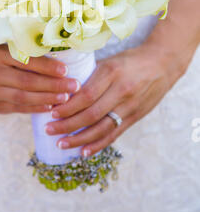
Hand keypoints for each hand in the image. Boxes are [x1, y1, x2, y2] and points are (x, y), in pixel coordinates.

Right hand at [0, 42, 79, 113]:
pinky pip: (17, 108)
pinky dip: (35, 108)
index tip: (65, 69)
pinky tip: (50, 107)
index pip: (25, 61)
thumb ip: (20, 47)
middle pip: (27, 82)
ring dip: (47, 99)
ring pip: (23, 97)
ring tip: (67, 98)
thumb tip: (54, 49)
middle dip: (53, 85)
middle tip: (74, 85)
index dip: (46, 67)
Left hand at [44, 42, 189, 155]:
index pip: (85, 95)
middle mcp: (121, 91)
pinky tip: (83, 152)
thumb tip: (63, 88)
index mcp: (111, 72)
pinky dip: (98, 145)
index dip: (67, 107)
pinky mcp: (135, 117)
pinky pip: (114, 134)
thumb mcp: (109, 60)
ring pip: (101, 128)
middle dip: (67, 125)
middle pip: (91, 114)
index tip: (51, 112)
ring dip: (79, 139)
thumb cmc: (130, 60)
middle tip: (49, 130)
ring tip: (61, 143)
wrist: (161, 64)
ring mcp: (130, 106)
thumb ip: (90, 74)